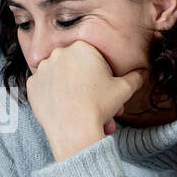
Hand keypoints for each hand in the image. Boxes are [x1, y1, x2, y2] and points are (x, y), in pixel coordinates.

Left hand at [26, 40, 146, 161]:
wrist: (74, 130)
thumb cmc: (100, 106)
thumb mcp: (124, 90)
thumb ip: (136, 77)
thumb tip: (144, 72)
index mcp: (82, 47)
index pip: (93, 57)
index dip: (102, 74)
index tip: (105, 89)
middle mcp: (59, 53)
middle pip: (76, 68)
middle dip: (88, 86)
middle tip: (96, 103)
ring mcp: (43, 69)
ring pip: (61, 78)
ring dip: (71, 90)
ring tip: (82, 109)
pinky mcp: (32, 85)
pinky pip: (45, 88)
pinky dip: (53, 96)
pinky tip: (64, 107)